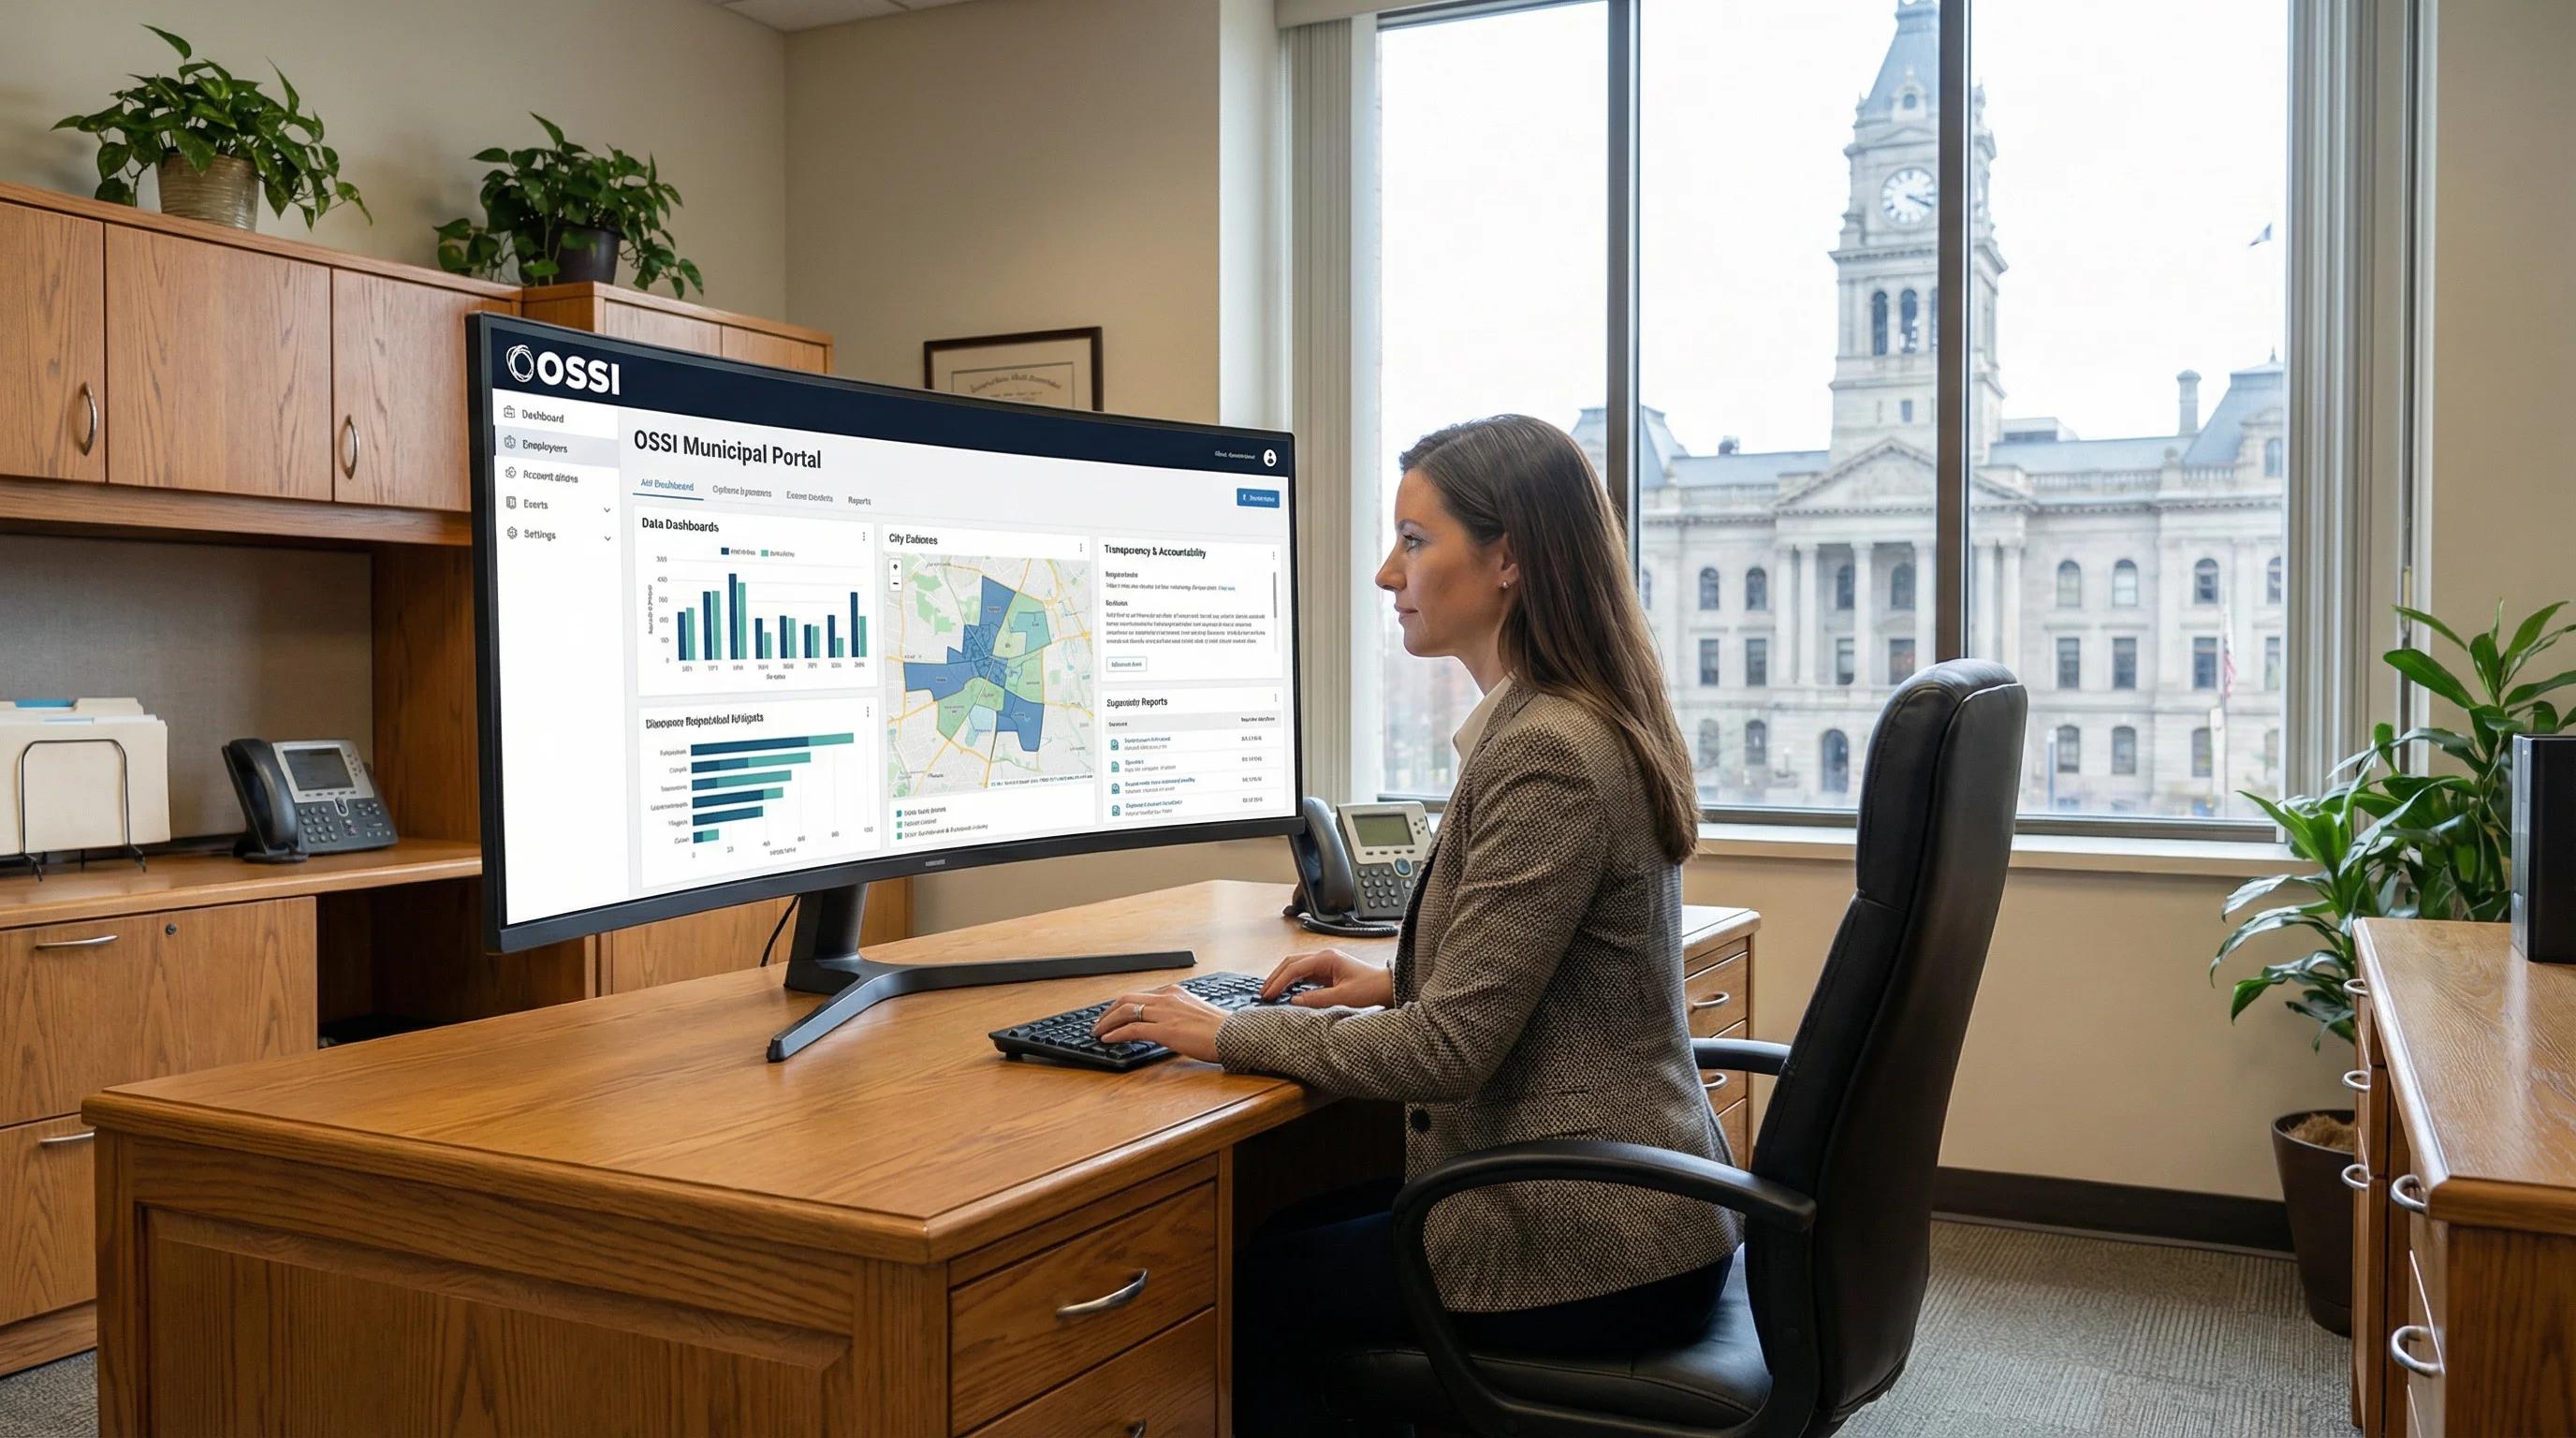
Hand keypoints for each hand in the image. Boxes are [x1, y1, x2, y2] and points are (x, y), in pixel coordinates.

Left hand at [1092, 984, 1228, 1061]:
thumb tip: (1168, 1026)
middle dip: (1109, 1010)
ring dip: (1107, 1021)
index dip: (1123, 1005)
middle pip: (1127, 998)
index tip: (1114, 1014)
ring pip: (1126, 1010)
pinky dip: (1116, 1033)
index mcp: (1176, 992)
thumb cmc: (1221, 1030)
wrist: (1234, 1036)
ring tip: (1097, 1031)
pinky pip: (1132, 1028)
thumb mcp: (1196, 1015)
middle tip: (1098, 1022)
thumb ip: (1179, 1015)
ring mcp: (1165, 1012)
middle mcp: (1168, 998)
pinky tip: (1107, 1039)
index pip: (1141, 995)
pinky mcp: (1164, 1029)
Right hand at [1264, 948, 1393, 1008]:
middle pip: (1291, 963)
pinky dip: (1292, 982)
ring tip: (1271, 992)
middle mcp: (1323, 957)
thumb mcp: (1343, 997)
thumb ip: (1317, 999)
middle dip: (1276, 977)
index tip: (1268, 994)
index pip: (1294, 967)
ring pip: (1296, 967)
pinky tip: (1286, 991)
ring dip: (1282, 978)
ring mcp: (1325, 963)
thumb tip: (1294, 1000)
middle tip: (1264, 992)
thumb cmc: (1370, 988)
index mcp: (1326, 958)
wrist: (1386, 987)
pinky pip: (1304, 975)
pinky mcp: (1327, 972)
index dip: (1279, 981)